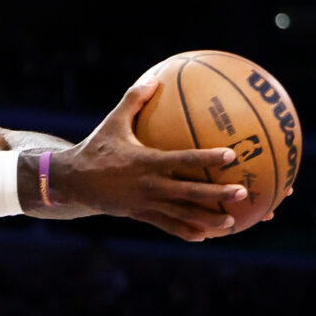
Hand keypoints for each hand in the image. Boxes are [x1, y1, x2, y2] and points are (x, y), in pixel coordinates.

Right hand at [41, 74, 245, 240]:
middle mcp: (150, 185)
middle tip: (244, 192)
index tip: (231, 155)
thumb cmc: (96, 147)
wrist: (72, 181)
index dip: (208, 158)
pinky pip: (166, 225)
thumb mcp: (113, 122)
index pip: (184, 160)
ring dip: (208, 220)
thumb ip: (134, 100)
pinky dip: (185, 231)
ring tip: (232, 223)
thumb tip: (155, 78)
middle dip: (218, 194)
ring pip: (182, 214)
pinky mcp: (140, 215)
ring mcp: (146, 203)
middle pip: (190, 192)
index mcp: (147, 161)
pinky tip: (204, 236)